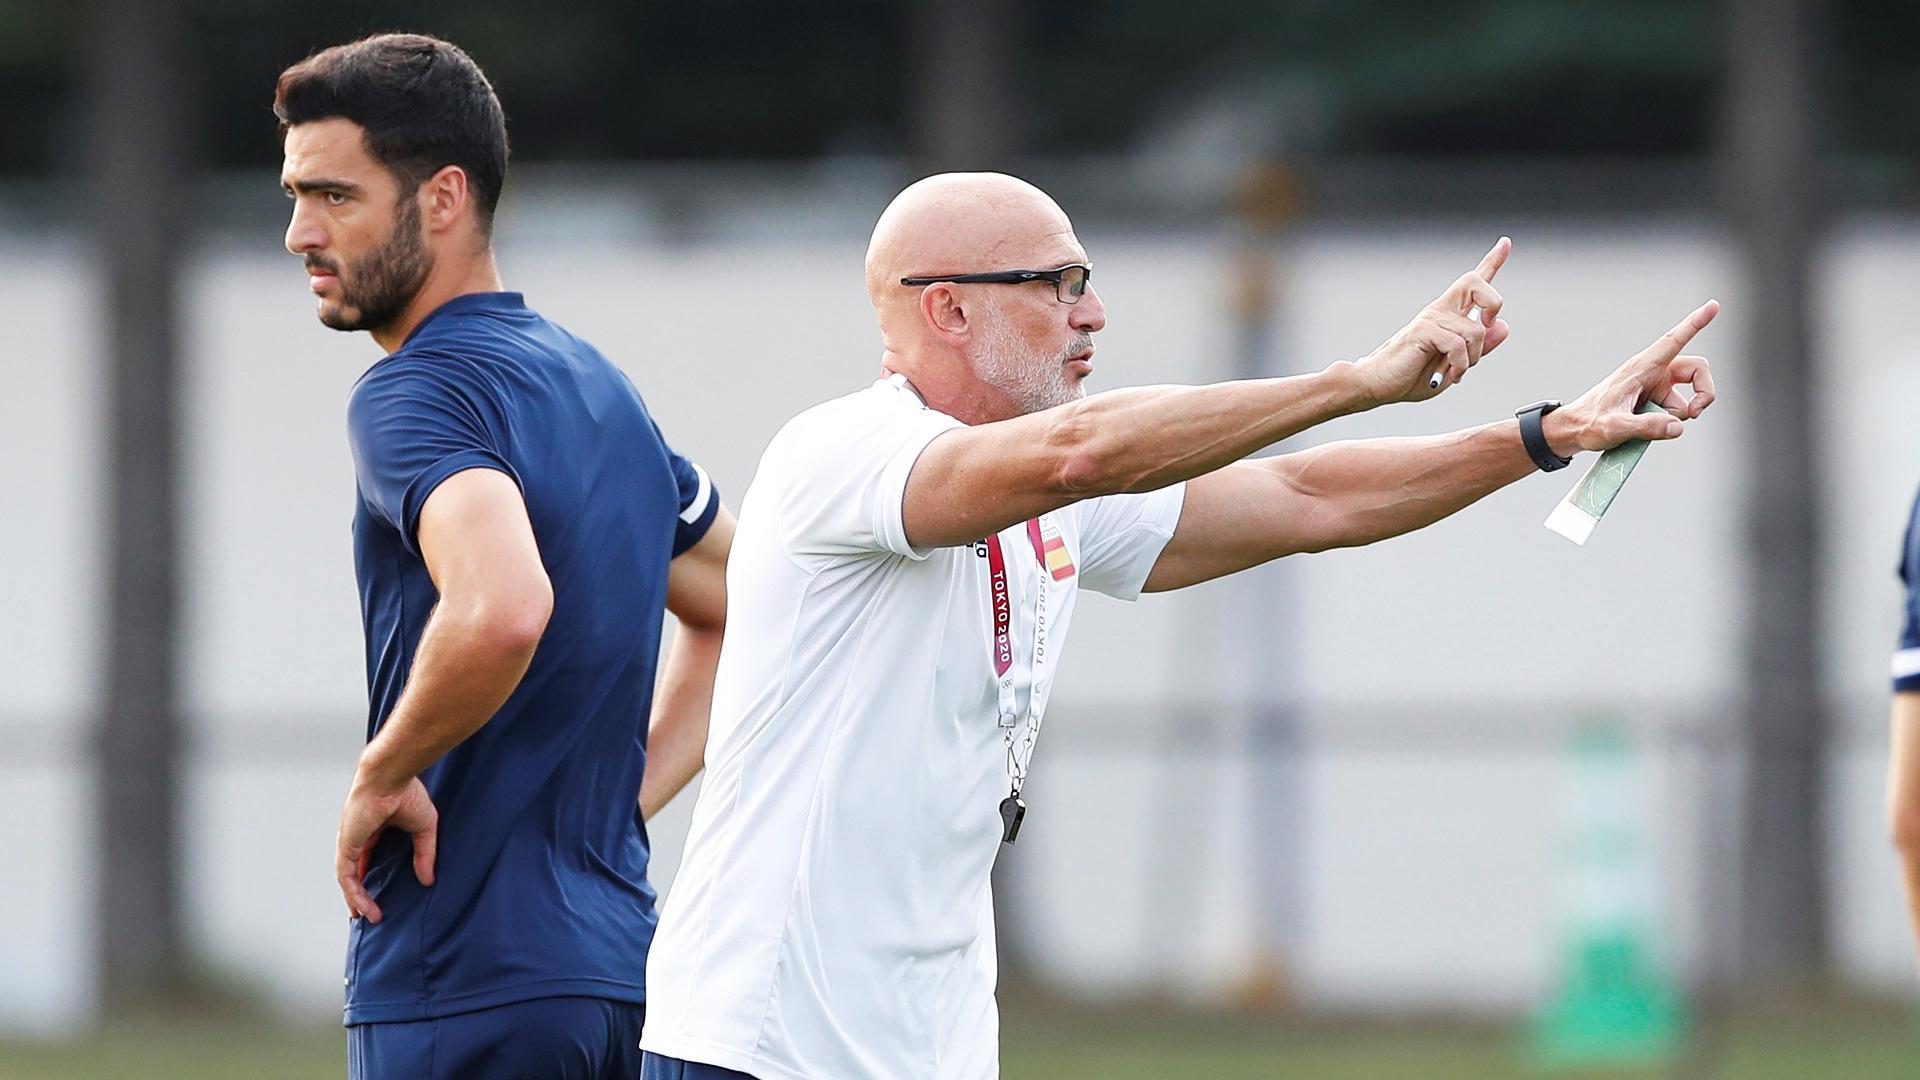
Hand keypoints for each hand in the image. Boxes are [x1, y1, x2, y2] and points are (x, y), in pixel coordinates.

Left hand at [335, 772, 437, 922]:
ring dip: (357, 900)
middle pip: (354, 871)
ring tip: (368, 918)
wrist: (391, 777)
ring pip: (349, 878)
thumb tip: (428, 880)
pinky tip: (364, 909)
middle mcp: (358, 836)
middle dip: (358, 893)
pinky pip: (347, 877)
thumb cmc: (407, 793)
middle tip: (366, 913)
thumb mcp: (424, 828)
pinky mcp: (347, 846)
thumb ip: (424, 854)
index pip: (368, 858)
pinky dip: (354, 894)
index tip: (378, 894)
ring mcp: (350, 842)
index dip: (371, 876)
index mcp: (374, 828)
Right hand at [1354, 237, 1513, 403]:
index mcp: (1448, 315)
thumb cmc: (1412, 375)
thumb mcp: (1455, 363)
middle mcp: (1440, 310)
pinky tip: (1448, 374)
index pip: (1473, 283)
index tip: (1506, 242)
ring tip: (1455, 372)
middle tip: (1486, 327)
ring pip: (1475, 329)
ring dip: (1472, 358)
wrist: (1378, 383)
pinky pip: (1458, 344)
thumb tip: (1503, 326)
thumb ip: (1480, 346)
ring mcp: (1430, 318)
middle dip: (1493, 303)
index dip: (1493, 261)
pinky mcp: (1423, 329)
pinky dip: (1459, 364)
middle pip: (1475, 282)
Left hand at [1544, 300, 1719, 455]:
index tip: (1714, 305)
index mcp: (1642, 367)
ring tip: (1652, 426)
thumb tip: (1678, 427)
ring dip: (1680, 414)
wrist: (1575, 429)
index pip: (1674, 340)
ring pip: (1687, 397)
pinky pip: (1675, 410)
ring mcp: (1655, 386)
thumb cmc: (1589, 422)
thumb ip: (1647, 427)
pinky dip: (1668, 422)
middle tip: (1694, 413)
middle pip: (1697, 370)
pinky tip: (1645, 427)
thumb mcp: (1615, 427)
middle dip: (1705, 392)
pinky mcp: (1654, 400)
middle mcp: (1653, 372)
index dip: (1695, 323)